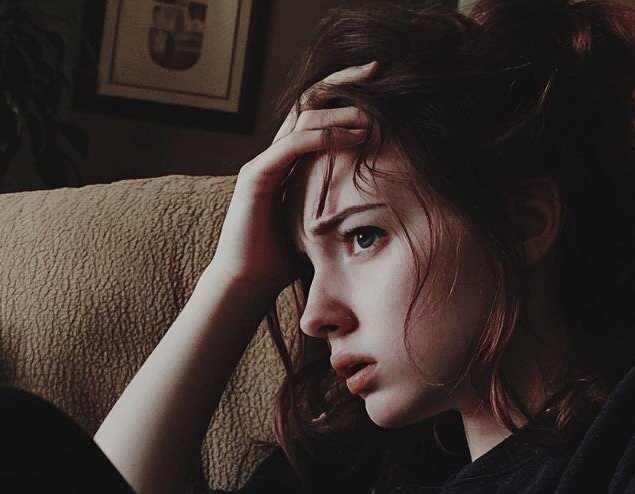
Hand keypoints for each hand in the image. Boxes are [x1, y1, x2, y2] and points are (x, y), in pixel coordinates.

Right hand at [204, 61, 377, 297]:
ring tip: (371, 116)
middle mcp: (276, 153)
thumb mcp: (324, 221)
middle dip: (344, 81)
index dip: (347, 92)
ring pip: (302, 119)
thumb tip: (386, 198)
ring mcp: (264, 162)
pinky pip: (291, 146)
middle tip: (378, 70)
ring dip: (340, 113)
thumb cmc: (285, 258)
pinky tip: (350, 137)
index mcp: (292, 160)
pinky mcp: (256, 176)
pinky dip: (322, 137)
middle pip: (309, 101)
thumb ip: (343, 200)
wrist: (248, 282)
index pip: (319, 112)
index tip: (382, 82)